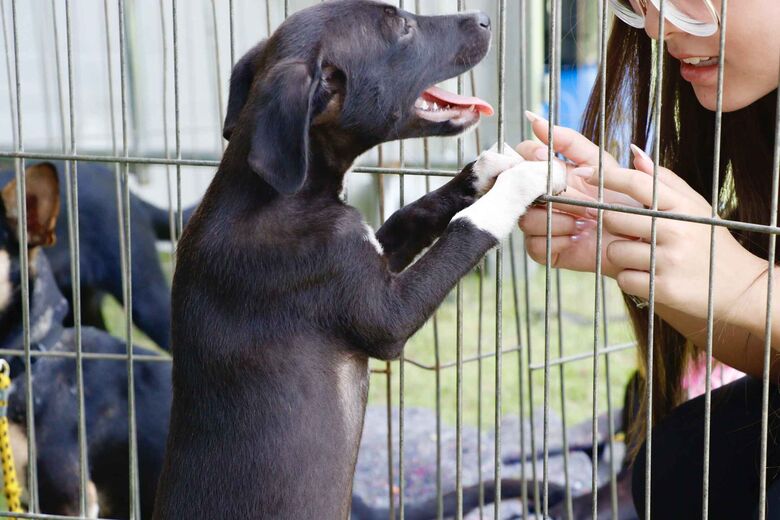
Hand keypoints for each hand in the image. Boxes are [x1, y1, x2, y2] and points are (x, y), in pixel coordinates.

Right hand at [515, 113, 641, 276]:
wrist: (642, 234)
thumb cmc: (627, 197)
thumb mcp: (600, 162)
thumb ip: (568, 141)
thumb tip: (534, 120)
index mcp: (553, 173)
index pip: (523, 157)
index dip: (529, 158)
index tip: (544, 159)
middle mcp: (543, 197)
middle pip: (518, 189)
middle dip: (546, 192)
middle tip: (572, 196)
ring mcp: (542, 223)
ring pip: (525, 218)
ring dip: (554, 219)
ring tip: (581, 222)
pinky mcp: (546, 249)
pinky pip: (533, 245)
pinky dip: (555, 240)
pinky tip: (575, 238)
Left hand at [591, 144, 765, 320]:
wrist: (739, 286)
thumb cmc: (707, 239)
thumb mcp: (693, 205)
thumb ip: (662, 180)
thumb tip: (633, 152)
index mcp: (682, 205)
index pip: (637, 183)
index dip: (608, 177)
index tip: (586, 175)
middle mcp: (677, 230)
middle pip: (614, 218)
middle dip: (614, 226)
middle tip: (630, 232)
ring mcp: (671, 260)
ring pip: (614, 251)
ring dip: (622, 255)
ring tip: (644, 256)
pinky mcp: (665, 289)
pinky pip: (624, 279)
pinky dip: (630, 278)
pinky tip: (649, 275)